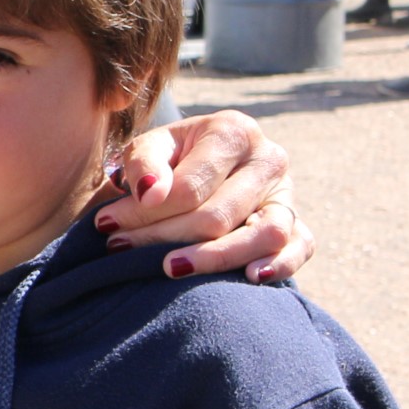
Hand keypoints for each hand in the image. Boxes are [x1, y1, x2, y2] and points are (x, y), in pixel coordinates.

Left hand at [96, 112, 310, 283]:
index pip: (191, 186)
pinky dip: (280, 265)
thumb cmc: (169, 160)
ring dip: (216, 257)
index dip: (146, 212)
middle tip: (121, 248)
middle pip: (220, 214)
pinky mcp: (298, 224)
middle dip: (164, 236)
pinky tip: (250, 278)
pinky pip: (300, 248)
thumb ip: (144, 164)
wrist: (195, 168)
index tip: (108, 225)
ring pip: (265, 233)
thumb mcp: (147, 149)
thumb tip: (150, 193)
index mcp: (233, 131)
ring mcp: (287, 193)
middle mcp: (268, 158)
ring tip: (170, 268)